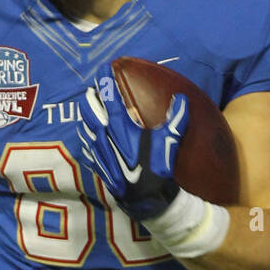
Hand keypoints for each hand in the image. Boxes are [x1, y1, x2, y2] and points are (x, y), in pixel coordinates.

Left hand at [77, 78, 188, 221]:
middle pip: (91, 111)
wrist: (147, 201)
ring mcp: (100, 153)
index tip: (105, 68)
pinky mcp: (99, 167)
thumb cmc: (158, 169)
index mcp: (122, 128)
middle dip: (91, 97)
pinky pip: (87, 147)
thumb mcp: (170, 142)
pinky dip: (86, 137)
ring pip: (86, 128)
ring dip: (86, 115)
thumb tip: (183, 99)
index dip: (106, 80)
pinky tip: (88, 136)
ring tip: (88, 107)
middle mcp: (106, 137)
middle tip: (93, 89)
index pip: (110, 97)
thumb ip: (176, 119)